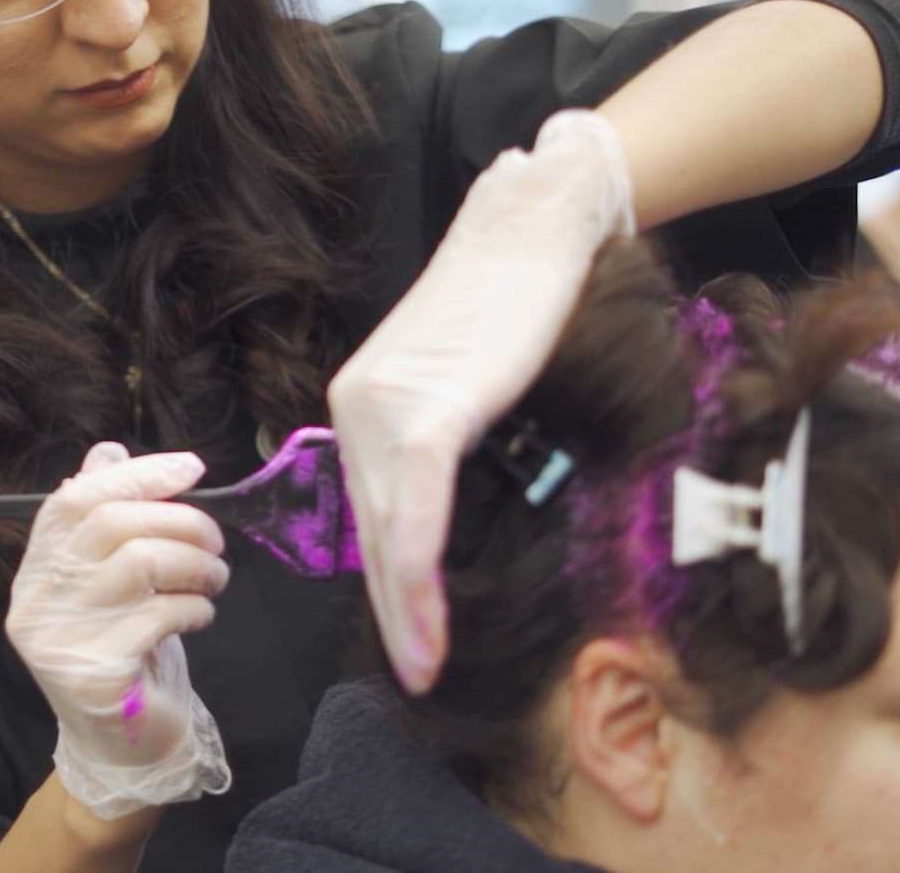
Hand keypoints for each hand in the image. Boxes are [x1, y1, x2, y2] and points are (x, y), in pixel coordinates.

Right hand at [5, 443, 232, 819]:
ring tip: (213, 580)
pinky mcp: (96, 675)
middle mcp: (36, 602)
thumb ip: (104, 520)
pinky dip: (195, 607)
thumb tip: (108, 451)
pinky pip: (160, 615)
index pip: (73, 500)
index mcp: (36, 569)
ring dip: (196, 564)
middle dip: (181, 521)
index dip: (135, 475)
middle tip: (215, 541)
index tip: (190, 468)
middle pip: (112, 524)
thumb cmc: (122, 649)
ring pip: (141, 562)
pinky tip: (199, 616)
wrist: (122, 745)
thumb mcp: (110, 581)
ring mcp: (60, 640)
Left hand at [329, 109, 632, 693]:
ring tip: (426, 667)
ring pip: (390, 532)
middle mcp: (358, 406)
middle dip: (393, 611)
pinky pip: (417, 511)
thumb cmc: (521, 299)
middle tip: (414, 675)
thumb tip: (457, 499)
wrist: (541, 225)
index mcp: (365, 404)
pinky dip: (421, 573)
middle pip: (372, 530)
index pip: (371, 510)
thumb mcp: (471, 381)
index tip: (409, 636)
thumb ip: (450, 436)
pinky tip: (431, 621)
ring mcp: (383, 408)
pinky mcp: (423, 411)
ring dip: (406, 610)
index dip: (389, 580)